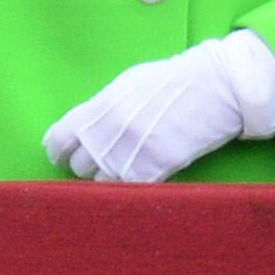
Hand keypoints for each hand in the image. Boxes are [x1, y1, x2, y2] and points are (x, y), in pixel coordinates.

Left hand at [42, 30, 274, 182]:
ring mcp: (129, 150)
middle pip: (80, 164)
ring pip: (101, 183)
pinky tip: (140, 182)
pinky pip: (127, 190)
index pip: (60, 137)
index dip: (60, 151)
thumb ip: (103, 108)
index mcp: (100, 105)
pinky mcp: (154, 167)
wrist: (215, 86)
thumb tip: (84, 127)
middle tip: (103, 164)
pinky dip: (130, 191)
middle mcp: (108, 129)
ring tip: (125, 172)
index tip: (64, 158)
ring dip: (109, 182)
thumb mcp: (128, 85)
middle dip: (89, 167)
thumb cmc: (174, 83)